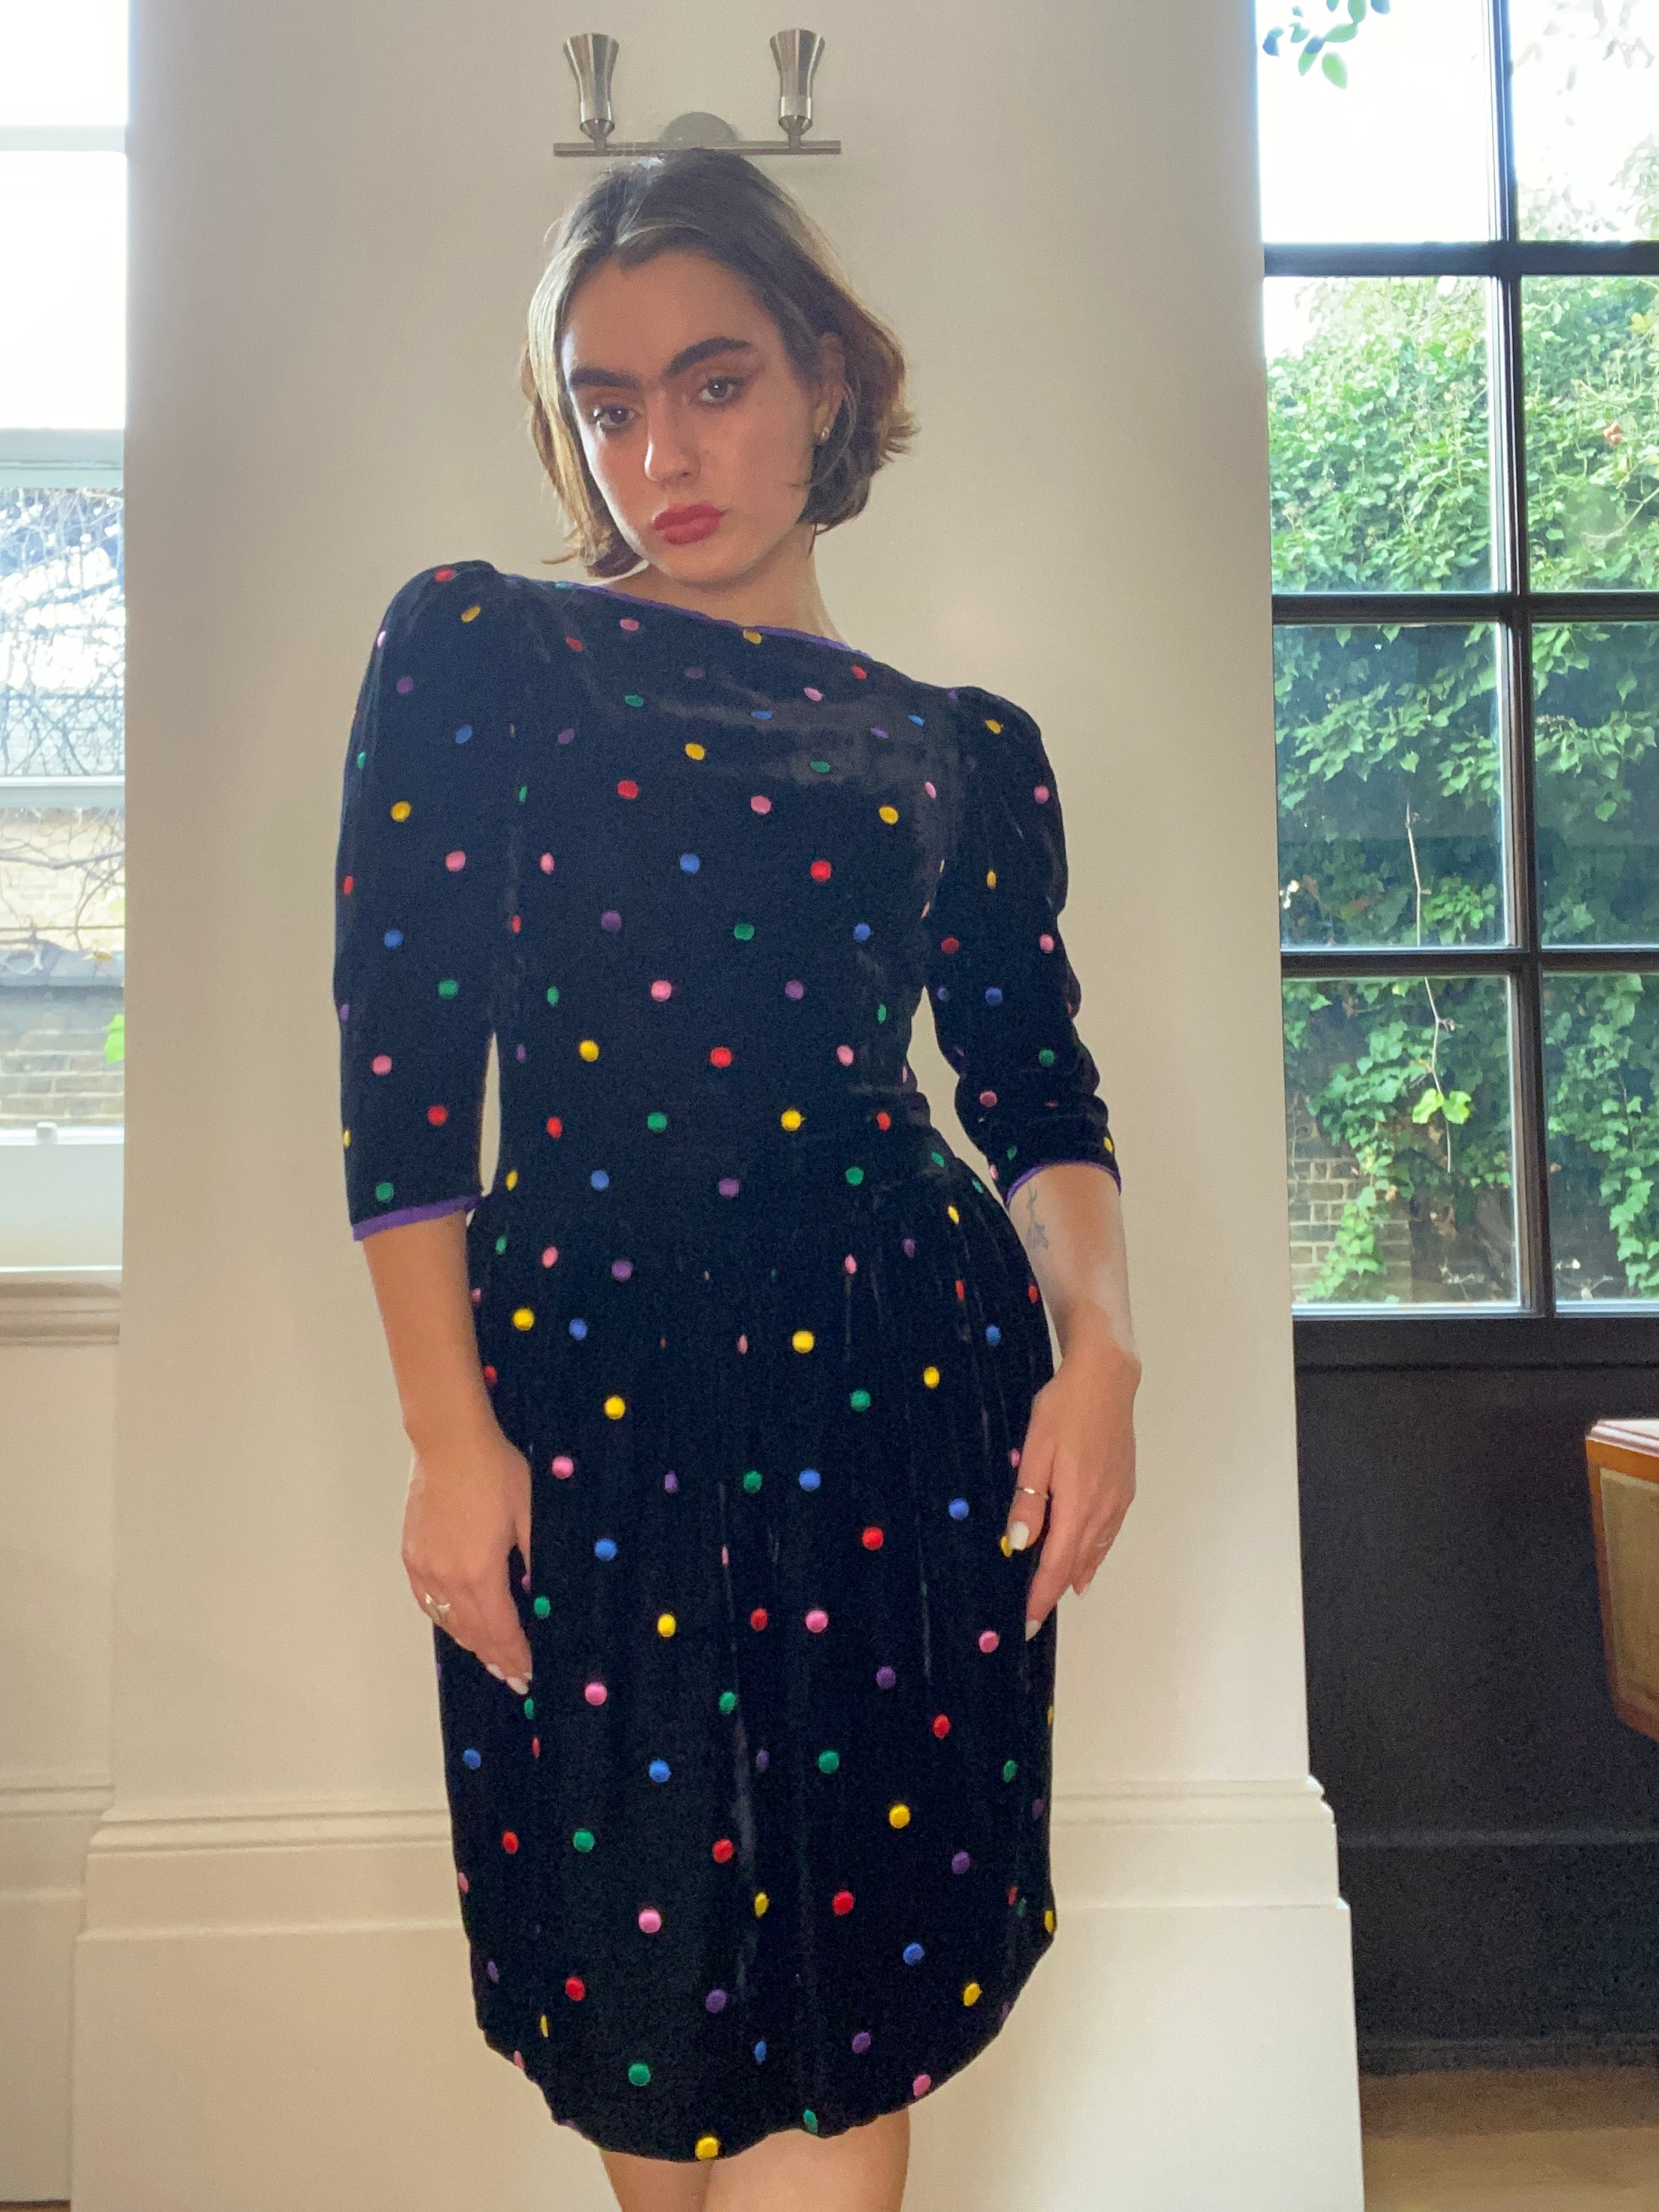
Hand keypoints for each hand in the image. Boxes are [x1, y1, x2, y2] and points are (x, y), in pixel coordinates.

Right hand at [401, 1424, 534, 1693]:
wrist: (449, 1443)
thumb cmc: (496, 1473)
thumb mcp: (530, 1514)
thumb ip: (537, 1559)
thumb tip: (543, 1596)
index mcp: (479, 1573)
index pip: (500, 1631)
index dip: (516, 1656)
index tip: (529, 1675)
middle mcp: (446, 1579)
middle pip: (473, 1634)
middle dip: (496, 1658)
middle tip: (514, 1678)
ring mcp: (424, 1568)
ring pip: (448, 1622)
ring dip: (471, 1644)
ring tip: (491, 1659)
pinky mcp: (411, 1555)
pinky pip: (428, 1603)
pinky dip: (446, 1622)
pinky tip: (458, 1625)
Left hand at [1005, 1322, 1138, 1637]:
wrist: (1107, 1379)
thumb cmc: (1064, 1410)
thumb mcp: (1036, 1451)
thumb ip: (1029, 1501)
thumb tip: (1018, 1546)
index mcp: (1078, 1505)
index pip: (1057, 1565)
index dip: (1041, 1596)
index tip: (1026, 1623)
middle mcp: (1103, 1511)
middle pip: (1076, 1563)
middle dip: (1053, 1590)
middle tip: (1031, 1613)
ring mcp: (1118, 1501)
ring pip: (1094, 1550)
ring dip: (1073, 1574)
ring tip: (1055, 1595)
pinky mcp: (1125, 1489)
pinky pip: (1106, 1534)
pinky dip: (1093, 1554)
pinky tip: (1086, 1563)